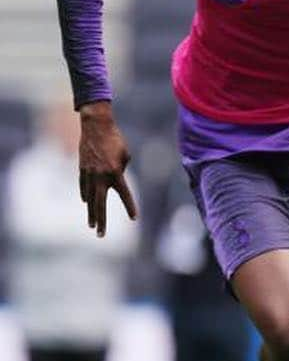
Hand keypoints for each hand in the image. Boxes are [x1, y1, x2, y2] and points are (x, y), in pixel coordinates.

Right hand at [78, 101, 137, 236]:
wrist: (96, 126)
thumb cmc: (115, 139)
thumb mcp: (125, 156)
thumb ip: (120, 171)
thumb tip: (113, 182)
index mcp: (115, 173)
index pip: (124, 195)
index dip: (130, 207)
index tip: (134, 219)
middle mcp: (101, 176)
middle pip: (100, 204)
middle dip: (101, 220)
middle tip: (101, 235)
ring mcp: (89, 174)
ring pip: (90, 198)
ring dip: (91, 213)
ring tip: (92, 226)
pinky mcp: (81, 169)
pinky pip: (83, 186)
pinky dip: (85, 195)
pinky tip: (86, 203)